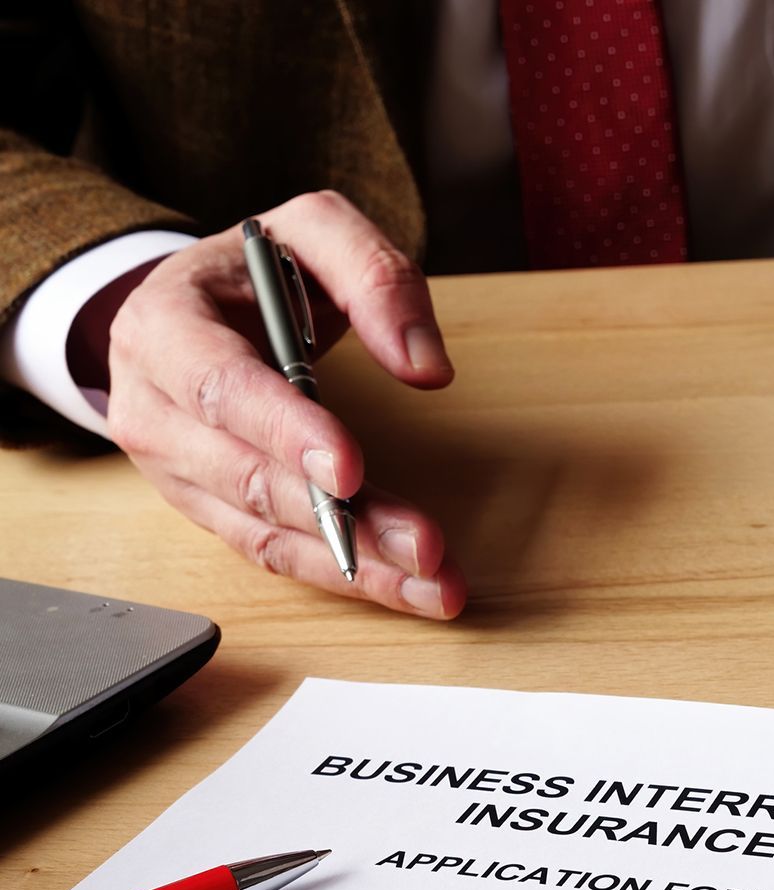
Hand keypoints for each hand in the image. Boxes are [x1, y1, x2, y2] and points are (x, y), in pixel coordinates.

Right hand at [106, 191, 466, 617]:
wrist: (194, 302)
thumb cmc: (257, 269)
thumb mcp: (315, 231)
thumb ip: (376, 277)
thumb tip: (426, 366)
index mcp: (164, 326)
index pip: (222, 389)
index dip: (285, 432)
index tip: (350, 470)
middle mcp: (154, 407)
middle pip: (246, 477)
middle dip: (337, 519)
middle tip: (422, 546)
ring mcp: (175, 468)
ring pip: (263, 531)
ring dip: (353, 566)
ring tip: (433, 583)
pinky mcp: (208, 506)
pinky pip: (271, 551)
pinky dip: (340, 574)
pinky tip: (402, 587)